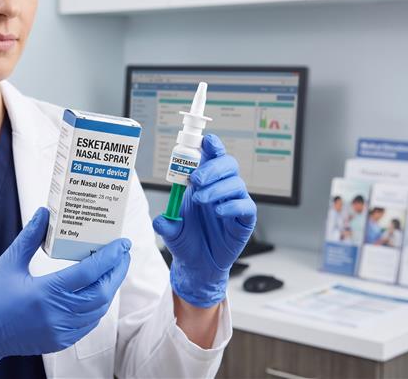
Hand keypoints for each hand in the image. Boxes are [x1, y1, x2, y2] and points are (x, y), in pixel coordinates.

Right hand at [0, 207, 131, 376]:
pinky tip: (99, 290)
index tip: (121, 243)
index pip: (88, 272)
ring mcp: (61, 330)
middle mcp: (57, 314)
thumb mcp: (10, 262)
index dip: (109, 257)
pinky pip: (90, 322)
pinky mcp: (61, 341)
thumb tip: (44, 213)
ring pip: (99, 309)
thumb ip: (30, 237)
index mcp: (45, 292)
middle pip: (102, 292)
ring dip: (110, 288)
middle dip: (117, 271)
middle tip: (124, 253)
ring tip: (114, 269)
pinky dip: (99, 305)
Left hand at [153, 134, 255, 307]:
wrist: (196, 265)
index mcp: (204, 182)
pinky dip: (232, 205)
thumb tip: (161, 220)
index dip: (212, 146)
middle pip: (228, 164)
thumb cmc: (186, 241)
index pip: (212, 157)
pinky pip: (245, 206)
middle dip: (212, 167)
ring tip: (200, 200)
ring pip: (236, 183)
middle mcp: (221, 188)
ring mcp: (234, 202)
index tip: (206, 141)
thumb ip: (166, 224)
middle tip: (196, 179)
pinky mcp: (244, 220)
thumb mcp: (171, 231)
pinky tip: (218, 211)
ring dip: (217, 188)